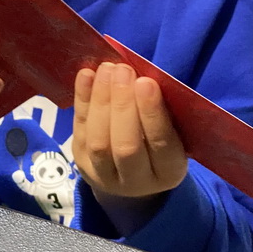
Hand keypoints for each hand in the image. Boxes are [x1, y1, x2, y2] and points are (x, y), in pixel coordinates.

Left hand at [72, 61, 187, 204]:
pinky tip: (86, 75)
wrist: (131, 174)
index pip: (161, 145)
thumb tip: (142, 76)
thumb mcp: (173, 132)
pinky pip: (79, 130)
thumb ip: (163, 110)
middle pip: (126, 147)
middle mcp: (137, 182)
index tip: (146, 82)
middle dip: (123, 104)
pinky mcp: (81, 162)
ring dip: (101, 99)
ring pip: (98, 142)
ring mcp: (104, 175)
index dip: (152, 113)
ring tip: (107, 69)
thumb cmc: (158, 142)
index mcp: (169, 172)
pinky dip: (81, 100)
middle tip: (123, 71)